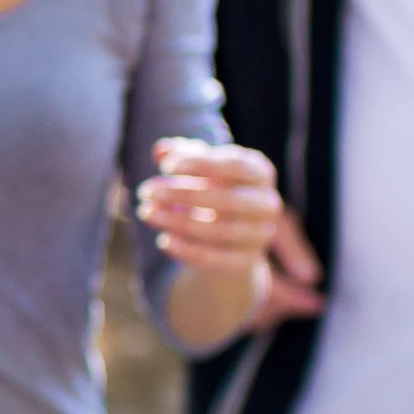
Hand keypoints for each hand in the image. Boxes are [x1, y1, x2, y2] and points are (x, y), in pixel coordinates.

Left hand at [136, 137, 283, 283]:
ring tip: (146, 212)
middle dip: (184, 195)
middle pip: (228, 200)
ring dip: (177, 222)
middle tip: (147, 191)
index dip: (201, 164)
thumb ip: (181, 154)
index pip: (236, 166)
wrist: (231, 234)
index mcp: (261, 172)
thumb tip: (161, 150)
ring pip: (219, 231)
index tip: (166, 166)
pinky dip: (187, 251)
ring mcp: (260, 235)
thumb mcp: (199, 167)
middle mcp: (267, 204)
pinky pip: (216, 259)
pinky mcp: (246, 262)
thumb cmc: (212, 186)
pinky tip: (163, 241)